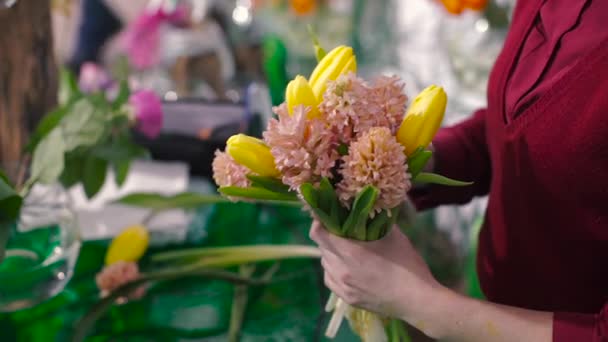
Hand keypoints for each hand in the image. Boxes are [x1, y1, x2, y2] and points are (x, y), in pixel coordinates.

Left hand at [309, 221, 442, 319]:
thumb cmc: (407, 266)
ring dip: (331, 253)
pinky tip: (346, 267)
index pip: (318, 233)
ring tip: (345, 248)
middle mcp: (341, 270)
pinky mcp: (347, 299)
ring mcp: (343, 287)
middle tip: (339, 228)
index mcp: (350, 252)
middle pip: (321, 247)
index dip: (318, 220)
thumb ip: (378, 220)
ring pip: (325, 264)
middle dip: (327, 235)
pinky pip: (330, 279)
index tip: (325, 213)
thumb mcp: (395, 236)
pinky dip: (333, 270)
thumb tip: (369, 206)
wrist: (417, 300)